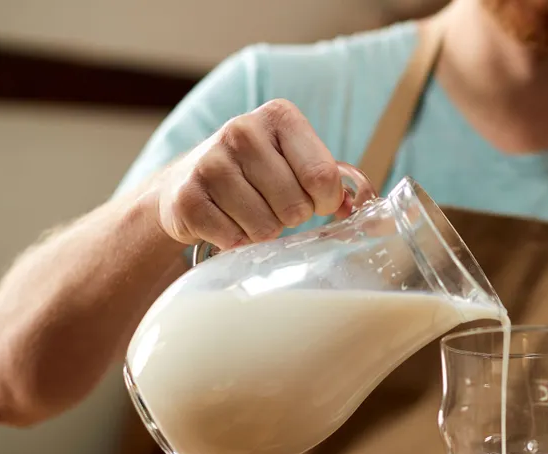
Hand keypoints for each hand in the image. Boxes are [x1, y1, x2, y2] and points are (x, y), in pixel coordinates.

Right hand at [152, 99, 375, 248]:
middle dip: (291, 218)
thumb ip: (332, 180)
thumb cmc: (256, 174)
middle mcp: (241, 131)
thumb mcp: (294, 160)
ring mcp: (209, 162)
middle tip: (272, 206)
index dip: (324, 201)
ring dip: (262, 232)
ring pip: (265, 227)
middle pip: (296, 206)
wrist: (187, 181)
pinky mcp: (186, 197)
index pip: (323, 176)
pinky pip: (233, 240)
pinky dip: (235, 242)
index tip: (313, 200)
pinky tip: (226, 222)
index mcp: (279, 117)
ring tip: (247, 212)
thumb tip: (361, 208)